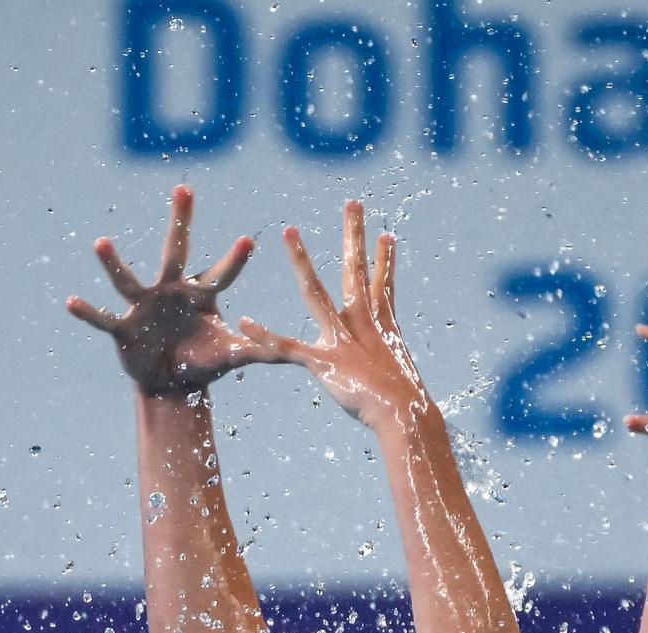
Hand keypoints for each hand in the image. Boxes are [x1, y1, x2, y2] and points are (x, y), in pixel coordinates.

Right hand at [67, 185, 265, 395]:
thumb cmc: (202, 360)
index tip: (249, 240)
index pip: (220, 274)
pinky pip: (104, 318)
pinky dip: (89, 313)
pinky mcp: (124, 328)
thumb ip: (258, 352)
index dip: (233, 260)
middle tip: (184, 188)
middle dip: (181, 222)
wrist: (170, 381)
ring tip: (100, 243)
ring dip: (114, 264)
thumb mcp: (231, 356)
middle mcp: (172, 291)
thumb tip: (293, 355)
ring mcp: (144, 306)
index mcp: (201, 295)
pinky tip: (71, 302)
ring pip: (128, 280)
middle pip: (177, 252)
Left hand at [235, 200, 428, 430]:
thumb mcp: (397, 373)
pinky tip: (243, 321)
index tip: (386, 234)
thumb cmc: (402, 401)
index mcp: (380, 326)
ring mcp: (340, 339)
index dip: (384, 259)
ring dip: (301, 260)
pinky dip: (264, 336)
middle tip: (352, 203)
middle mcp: (361, 323)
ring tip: (288, 231)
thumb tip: (397, 364)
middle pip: (355, 271)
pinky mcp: (322, 361)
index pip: (382, 284)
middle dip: (353, 235)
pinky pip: (286, 346)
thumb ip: (389, 359)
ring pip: (315, 292)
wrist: (403, 414)